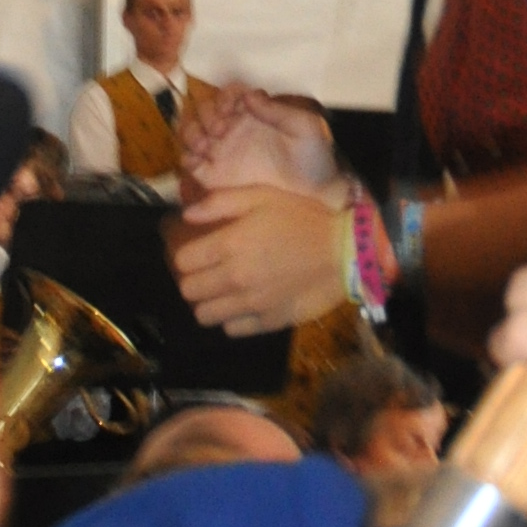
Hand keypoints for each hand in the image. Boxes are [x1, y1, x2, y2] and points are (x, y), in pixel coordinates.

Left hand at [169, 181, 348, 333]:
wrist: (344, 253)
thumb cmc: (302, 219)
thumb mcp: (261, 197)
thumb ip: (219, 203)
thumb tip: (186, 216)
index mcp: (229, 244)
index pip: (183, 262)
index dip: (187, 256)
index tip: (199, 254)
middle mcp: (234, 277)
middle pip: (189, 291)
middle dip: (194, 280)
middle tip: (209, 274)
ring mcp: (250, 304)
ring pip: (204, 315)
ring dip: (208, 304)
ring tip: (222, 293)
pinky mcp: (267, 322)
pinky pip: (232, 329)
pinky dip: (232, 320)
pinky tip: (243, 306)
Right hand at [179, 85, 336, 193]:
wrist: (315, 193)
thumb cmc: (314, 156)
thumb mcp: (303, 126)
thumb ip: (275, 110)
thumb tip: (248, 95)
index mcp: (253, 113)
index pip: (227, 94)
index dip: (224, 96)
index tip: (230, 108)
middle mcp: (233, 129)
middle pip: (203, 110)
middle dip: (206, 114)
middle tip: (221, 129)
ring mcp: (222, 152)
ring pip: (189, 132)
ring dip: (191, 132)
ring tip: (205, 145)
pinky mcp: (215, 177)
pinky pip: (189, 164)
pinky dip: (187, 158)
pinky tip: (200, 160)